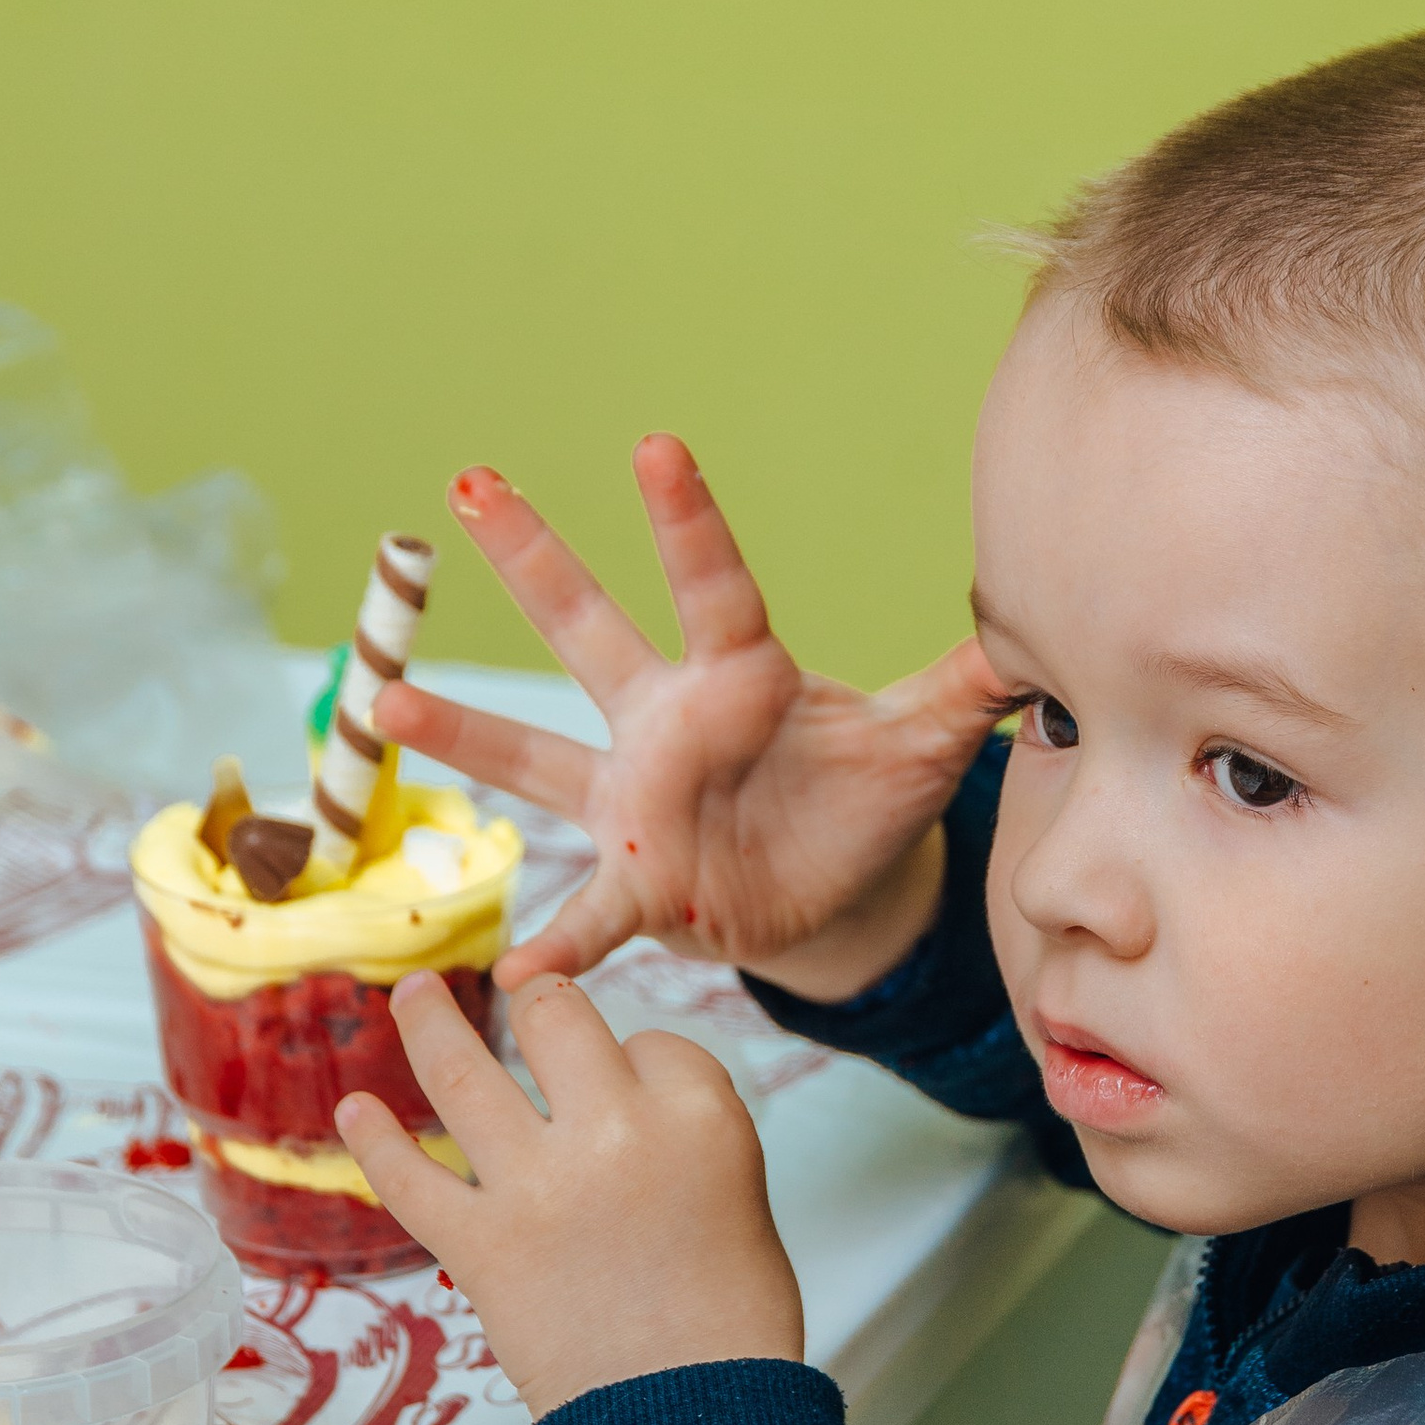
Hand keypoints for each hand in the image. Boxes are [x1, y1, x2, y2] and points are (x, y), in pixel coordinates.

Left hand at [339, 970, 805, 1420]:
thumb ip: (680, 1137)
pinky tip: (354, 1110)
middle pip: (556, 1017)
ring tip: (414, 994)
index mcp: (698, 1114)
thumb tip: (618, 1113)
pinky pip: (410, 1178)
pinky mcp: (479, 1245)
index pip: (653, 1042)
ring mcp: (536, 1185)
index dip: (640, 1064)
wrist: (691, 1422)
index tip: (635, 1094)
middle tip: (525, 1002)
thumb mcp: (741, 1195)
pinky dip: (374, 1144)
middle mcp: (613, 1130)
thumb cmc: (731, 1323)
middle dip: (541, 1003)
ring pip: (461, 1073)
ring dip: (428, 1022)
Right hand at [373, 439, 1004, 999]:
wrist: (839, 886)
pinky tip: (509, 979)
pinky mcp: (642, 885)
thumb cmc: (868, 795)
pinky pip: (590, 915)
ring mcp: (636, 798)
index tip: (655, 445)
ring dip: (467, 734)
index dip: (688, 522)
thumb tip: (1040, 635)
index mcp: (741, 676)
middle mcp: (668, 721)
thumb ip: (970, 687)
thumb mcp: (925, 742)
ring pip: (540, 756)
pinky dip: (557, 946)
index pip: (715, 588)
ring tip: (384, 704)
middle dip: (535, 560)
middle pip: (594, 629)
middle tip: (469, 485)